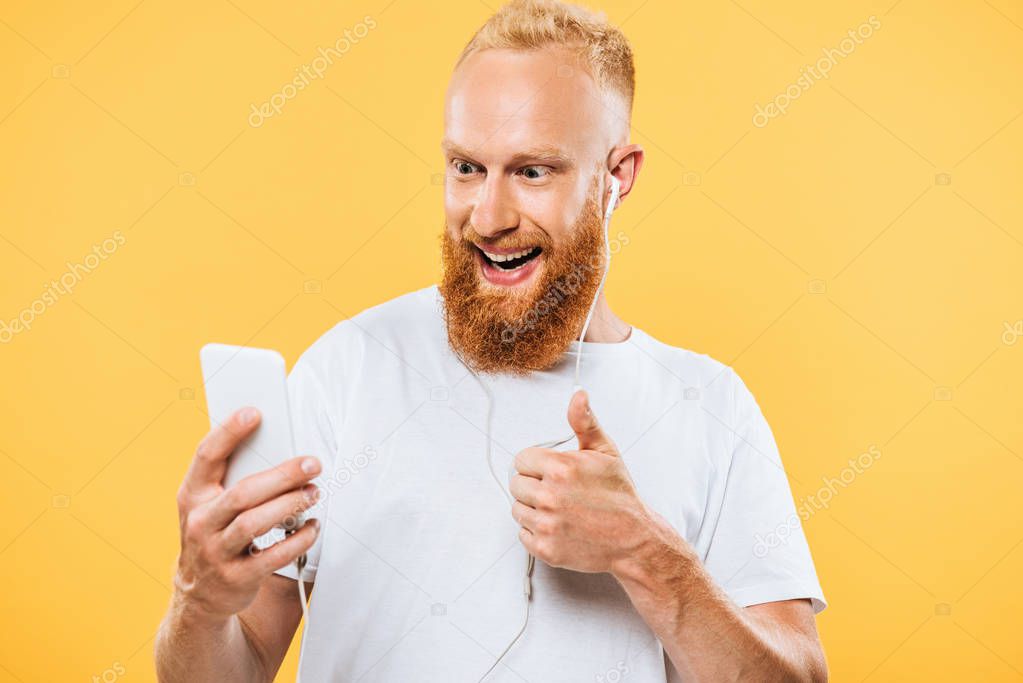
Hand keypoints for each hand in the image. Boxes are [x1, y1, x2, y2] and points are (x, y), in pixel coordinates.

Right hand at [173, 407, 320, 621]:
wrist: (200, 594)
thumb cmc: (215, 533)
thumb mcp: (209, 504)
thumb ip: (232, 477)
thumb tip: (276, 443)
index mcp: (192, 495)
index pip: (206, 456)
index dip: (228, 432)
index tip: (255, 412)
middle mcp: (200, 522)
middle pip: (243, 492)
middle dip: (282, 475)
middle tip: (313, 464)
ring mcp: (216, 552)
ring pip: (255, 522)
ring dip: (291, 505)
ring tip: (314, 493)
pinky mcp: (237, 578)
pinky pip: (273, 556)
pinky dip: (298, 540)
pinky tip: (312, 527)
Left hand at [510, 390, 652, 572]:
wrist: (633, 538)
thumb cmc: (618, 495)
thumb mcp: (605, 451)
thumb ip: (584, 422)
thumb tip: (578, 395)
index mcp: (560, 469)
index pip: (521, 460)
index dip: (537, 464)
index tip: (552, 472)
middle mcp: (549, 497)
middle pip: (516, 484)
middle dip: (533, 485)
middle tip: (558, 491)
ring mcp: (546, 525)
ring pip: (517, 509)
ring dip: (533, 509)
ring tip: (560, 509)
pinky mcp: (545, 548)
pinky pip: (523, 534)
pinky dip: (537, 532)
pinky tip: (559, 526)